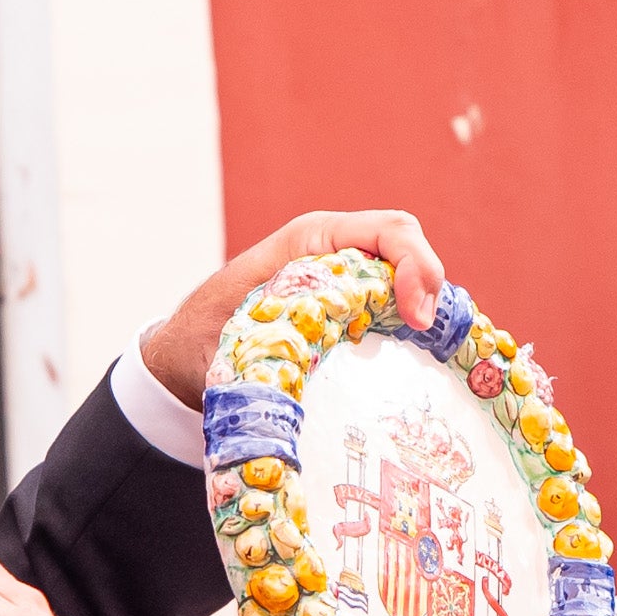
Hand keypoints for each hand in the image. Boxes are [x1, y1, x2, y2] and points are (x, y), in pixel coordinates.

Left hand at [142, 210, 450, 406]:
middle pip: (410, 250)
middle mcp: (335, 254)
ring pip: (410, 281)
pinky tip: (422, 365)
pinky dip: (416, 331)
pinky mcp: (352, 312)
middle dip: (430, 287)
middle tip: (427, 337)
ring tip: (432, 354)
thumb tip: (296, 385)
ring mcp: (348, 282)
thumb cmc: (202, 341)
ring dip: (429, 311)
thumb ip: (265, 355)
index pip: (386, 231)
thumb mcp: (233, 341)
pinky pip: (398, 309)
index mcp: (308, 242)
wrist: (184, 357)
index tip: (416, 317)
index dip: (415, 266)